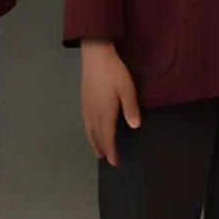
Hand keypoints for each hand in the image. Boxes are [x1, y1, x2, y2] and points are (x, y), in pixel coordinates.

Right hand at [78, 39, 141, 165]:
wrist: (95, 55)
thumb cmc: (114, 72)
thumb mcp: (127, 89)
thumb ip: (131, 108)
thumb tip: (135, 127)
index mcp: (105, 112)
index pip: (108, 137)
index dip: (112, 151)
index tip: (115, 162)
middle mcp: (93, 113)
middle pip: (96, 136)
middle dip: (102, 149)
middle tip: (107, 160)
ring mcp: (87, 106)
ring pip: (89, 130)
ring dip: (94, 142)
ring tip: (98, 150)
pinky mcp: (84, 100)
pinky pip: (85, 122)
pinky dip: (89, 131)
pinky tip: (91, 130)